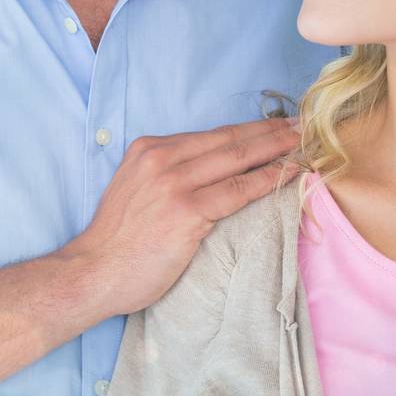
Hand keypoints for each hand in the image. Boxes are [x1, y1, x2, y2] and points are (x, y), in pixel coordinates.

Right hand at [62, 116, 302, 318]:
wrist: (94, 271)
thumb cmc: (118, 239)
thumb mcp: (135, 188)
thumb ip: (167, 173)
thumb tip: (208, 170)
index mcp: (149, 149)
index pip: (211, 135)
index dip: (248, 128)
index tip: (275, 124)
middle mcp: (162, 158)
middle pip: (229, 140)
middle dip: (269, 132)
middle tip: (300, 126)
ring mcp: (174, 183)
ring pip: (238, 159)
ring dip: (276, 151)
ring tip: (302, 145)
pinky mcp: (186, 211)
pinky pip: (238, 191)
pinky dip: (268, 180)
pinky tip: (289, 175)